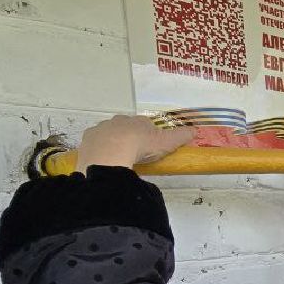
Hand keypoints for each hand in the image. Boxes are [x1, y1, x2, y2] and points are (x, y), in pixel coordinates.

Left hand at [76, 114, 192, 170]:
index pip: (145, 125)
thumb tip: (195, 130)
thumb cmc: (141, 147)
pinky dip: (99, 151)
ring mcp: (101, 129)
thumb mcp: (166, 143)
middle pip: (125, 128)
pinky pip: (95, 145)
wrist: (110, 155)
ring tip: (119, 161)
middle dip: (129, 138)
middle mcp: (118, 121)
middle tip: (135, 155)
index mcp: (137, 121)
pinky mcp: (88, 140)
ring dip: (113, 144)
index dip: (148, 136)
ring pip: (109, 135)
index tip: (150, 148)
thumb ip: (181, 136)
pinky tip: (104, 163)